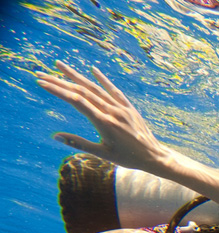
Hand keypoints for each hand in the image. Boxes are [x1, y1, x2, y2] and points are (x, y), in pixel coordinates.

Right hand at [36, 61, 168, 170]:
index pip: (76, 101)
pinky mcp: (129, 107)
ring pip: (95, 88)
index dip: (58, 90)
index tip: (42, 83)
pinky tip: (93, 70)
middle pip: (82, 91)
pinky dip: (102, 80)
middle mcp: (112, 111)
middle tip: (41, 73)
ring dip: (76, 76)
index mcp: (103, 122)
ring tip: (60, 65)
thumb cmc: (128, 159)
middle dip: (60, 81)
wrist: (154, 157)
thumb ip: (78, 143)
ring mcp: (121, 108)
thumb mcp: (102, 154)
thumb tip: (55, 136)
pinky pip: (114, 90)